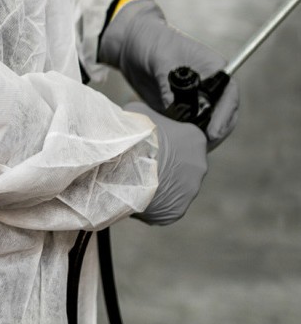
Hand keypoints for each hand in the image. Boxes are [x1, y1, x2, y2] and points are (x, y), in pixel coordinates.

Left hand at [99, 0, 238, 146]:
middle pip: (223, 114)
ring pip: (208, 124)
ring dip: (201, 137)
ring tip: (187, 149)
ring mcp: (197, 99)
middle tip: (200, 146)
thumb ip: (169, 82)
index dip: (225, 115)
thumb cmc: (151, 42)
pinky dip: (185, 137)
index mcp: (214, 69)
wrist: (131, 46)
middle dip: (215, 132)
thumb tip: (174, 108)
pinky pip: (189, 127)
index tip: (213, 132)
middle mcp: (210, 86)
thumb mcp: (161, 57)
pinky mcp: (181, 109)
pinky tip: (175, 145)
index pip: (229, 95)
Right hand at [127, 101, 207, 225]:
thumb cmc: (134, 133)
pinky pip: (163, 207)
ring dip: (158, 186)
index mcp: (195, 139)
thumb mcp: (139, 112)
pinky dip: (151, 203)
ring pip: (173, 188)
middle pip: (182, 167)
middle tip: (141, 164)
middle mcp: (199, 166)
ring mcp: (189, 191)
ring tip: (133, 182)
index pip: (186, 140)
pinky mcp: (176, 211)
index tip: (151, 145)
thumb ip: (149, 118)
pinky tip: (134, 195)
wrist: (124, 163)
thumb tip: (142, 121)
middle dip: (166, 166)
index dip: (167, 142)